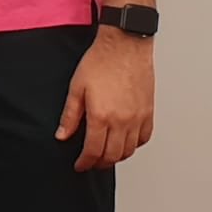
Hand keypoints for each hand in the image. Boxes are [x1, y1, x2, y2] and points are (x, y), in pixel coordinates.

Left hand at [55, 27, 154, 169]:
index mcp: (102, 116)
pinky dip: (134, 145)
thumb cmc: (100, 62)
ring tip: (105, 155)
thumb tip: (62, 135)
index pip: (93, 151)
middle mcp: (123, 121)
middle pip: (113, 155)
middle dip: (99, 163)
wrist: (125, 46)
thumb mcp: (76, 88)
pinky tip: (125, 142)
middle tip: (90, 163)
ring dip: (116, 157)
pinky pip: (144, 138)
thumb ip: (70, 116)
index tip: (79, 165)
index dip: (85, 162)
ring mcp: (138, 118)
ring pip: (129, 150)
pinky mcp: (149, 112)